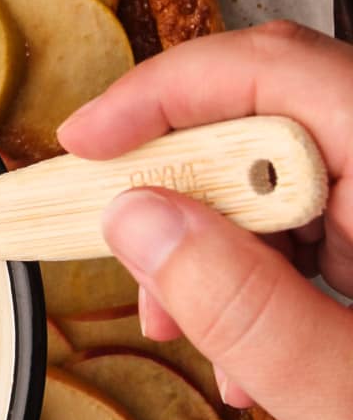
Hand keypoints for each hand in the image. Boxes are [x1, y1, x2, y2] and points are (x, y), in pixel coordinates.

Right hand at [58, 21, 352, 419]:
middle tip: (130, 257)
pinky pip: (333, 228)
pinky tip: (248, 347)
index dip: (167, 93)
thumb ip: (248, 309)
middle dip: (188, 186)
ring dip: (223, 243)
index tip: (91, 141)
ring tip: (190, 328)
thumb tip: (143, 223)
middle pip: (283, 121)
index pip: (280, 72)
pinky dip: (273, 274)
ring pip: (300, 177)